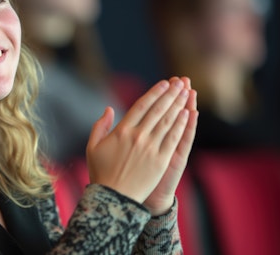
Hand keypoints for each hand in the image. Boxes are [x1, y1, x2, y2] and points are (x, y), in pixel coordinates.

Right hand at [86, 77, 192, 204]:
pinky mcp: (160, 160)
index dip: (154, 93)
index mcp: (121, 131)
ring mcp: (150, 148)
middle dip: (170, 93)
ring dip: (178, 104)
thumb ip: (100, 126)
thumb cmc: (100, 172)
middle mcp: (137, 136)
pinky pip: (173, 138)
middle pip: (157, 110)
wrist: (113, 198)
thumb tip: (109, 109)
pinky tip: (187, 113)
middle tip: (179, 81)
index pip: (141, 106)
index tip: (163, 83)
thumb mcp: (93, 147)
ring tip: (186, 91)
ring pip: (167, 121)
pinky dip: (181, 124)